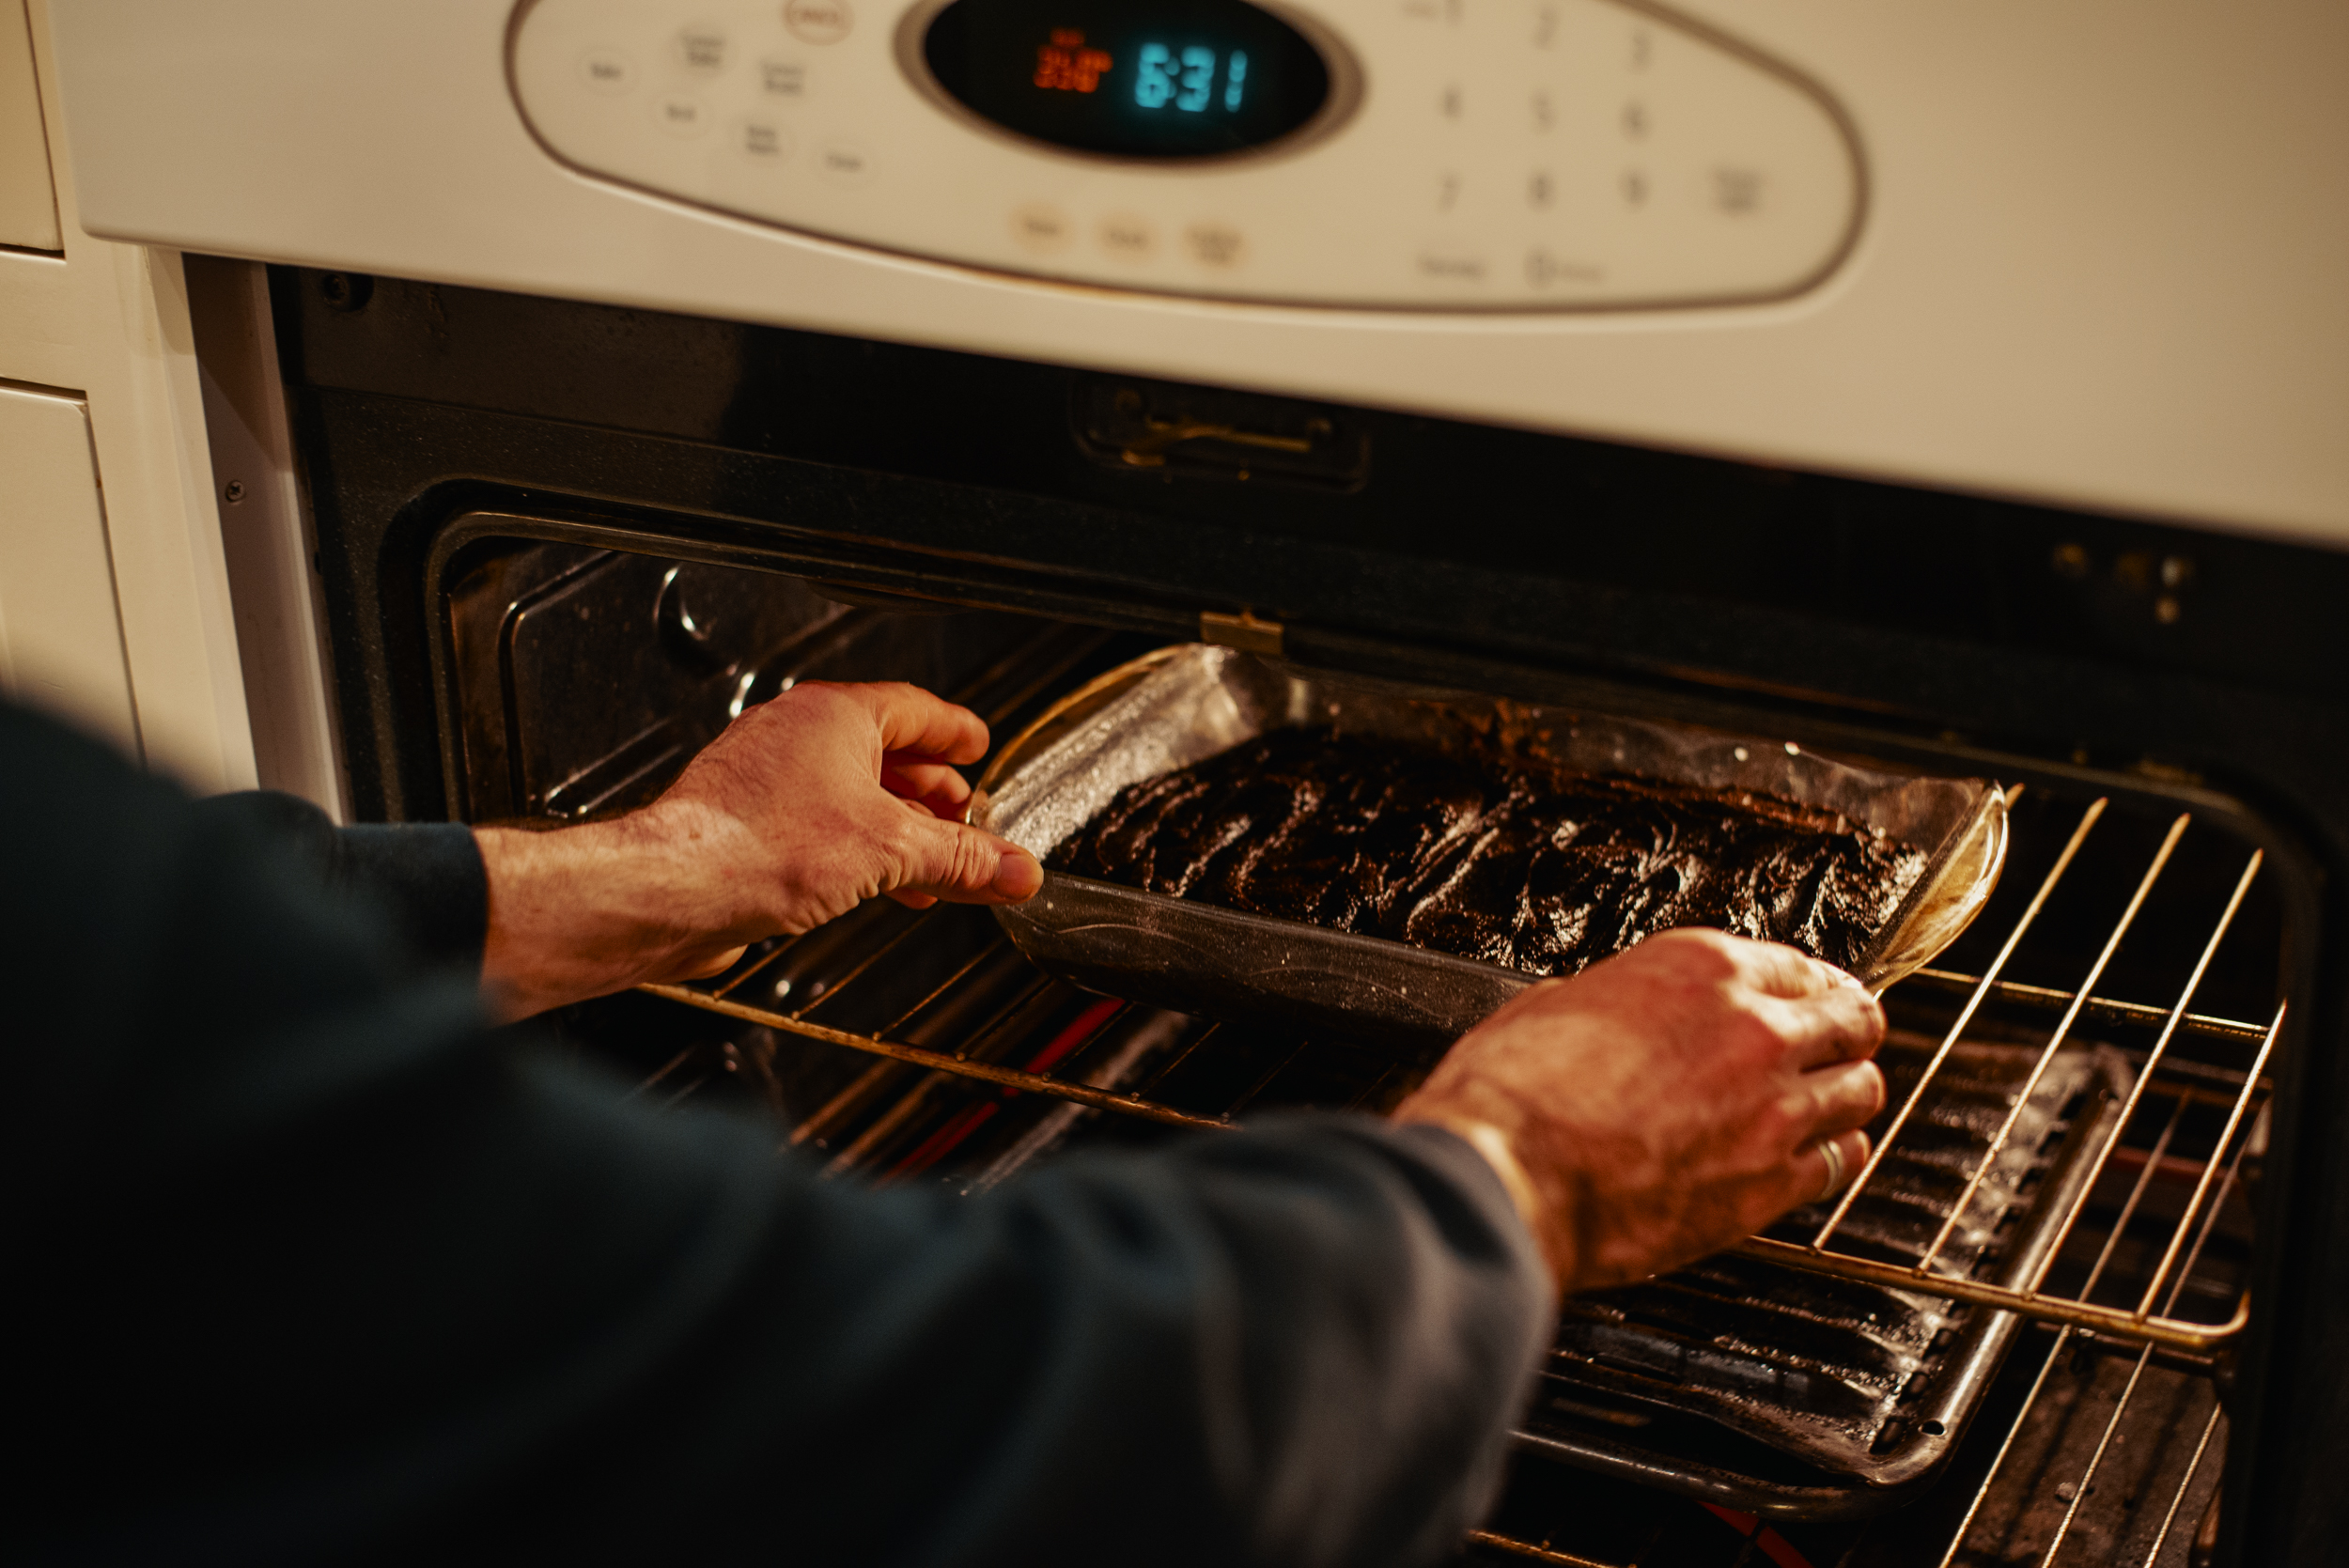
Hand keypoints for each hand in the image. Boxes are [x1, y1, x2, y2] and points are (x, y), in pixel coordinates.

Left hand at [475, 682, 1043, 1019]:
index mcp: (833, 715)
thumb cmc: (758, 846)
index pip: (914, 710)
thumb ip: (963, 860)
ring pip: (852, 796)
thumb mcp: (892, 853)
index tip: (977, 745)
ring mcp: (767, 780)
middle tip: (966, 817)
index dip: (954, 732)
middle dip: (932, 794)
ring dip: (898, 833)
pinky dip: (860, 852)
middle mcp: (796, 737)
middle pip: (885, 755)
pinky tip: (876, 886)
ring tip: (933, 867)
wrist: (675, 890)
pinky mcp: (746, 825)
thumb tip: (1014, 870)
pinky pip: (821, 828)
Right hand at [1393, 929, 1885, 1298]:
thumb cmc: (1514, 1091)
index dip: (1808, 988)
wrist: (1510, 1172)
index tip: (1808, 1002)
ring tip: (1824, 1106)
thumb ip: (1617, 1000)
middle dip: (1844, 1034)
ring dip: (1842, 1095)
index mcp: (1701, 968)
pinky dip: (1829, 1158)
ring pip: (1860, 1091)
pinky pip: (1840, 1163)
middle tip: (1834, 1047)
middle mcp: (1753, 1029)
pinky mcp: (1771, 1183)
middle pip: (1854, 1020)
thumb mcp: (1556, 1002)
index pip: (1801, 966)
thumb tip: (1620, 1012)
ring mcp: (1772, 1108)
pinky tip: (1808, 1159)